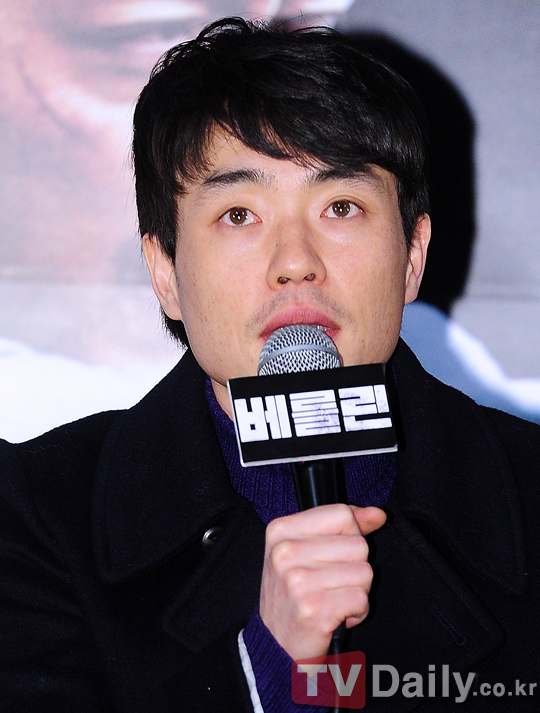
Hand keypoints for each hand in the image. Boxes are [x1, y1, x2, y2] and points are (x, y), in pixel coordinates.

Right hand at [259, 504, 385, 660]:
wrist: (274, 644)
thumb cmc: (292, 594)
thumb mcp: (305, 551)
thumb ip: (342, 527)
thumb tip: (377, 514)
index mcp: (281, 530)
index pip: (341, 514)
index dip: (351, 534)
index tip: (337, 554)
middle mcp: (285, 552)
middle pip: (358, 544)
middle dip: (355, 567)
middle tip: (331, 583)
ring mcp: (297, 581)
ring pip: (364, 572)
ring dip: (357, 591)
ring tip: (333, 599)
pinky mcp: (313, 609)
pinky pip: (361, 599)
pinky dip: (357, 611)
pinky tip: (336, 616)